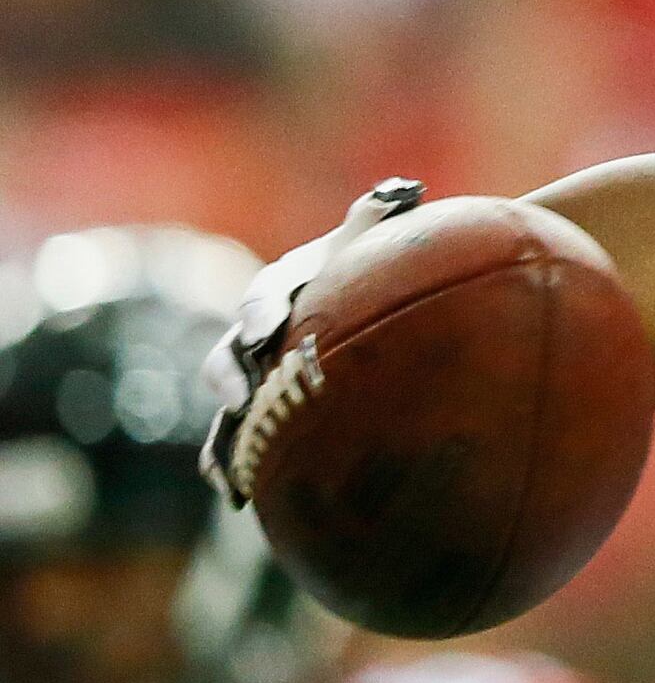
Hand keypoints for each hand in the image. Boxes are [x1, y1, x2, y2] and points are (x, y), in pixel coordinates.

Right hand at [199, 179, 422, 504]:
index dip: (261, 310)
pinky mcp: (269, 408)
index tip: (266, 329)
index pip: (267, 292)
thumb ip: (379, 220)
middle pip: (231, 354)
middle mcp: (262, 331)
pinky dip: (234, 462)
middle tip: (242, 397)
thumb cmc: (377, 266)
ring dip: (225, 432)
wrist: (376, 297)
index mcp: (288, 286)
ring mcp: (260, 373)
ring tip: (225, 466)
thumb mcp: (378, 241)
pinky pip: (244, 437)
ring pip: (230, 405)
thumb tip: (400, 190)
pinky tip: (237, 492)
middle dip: (230, 376)